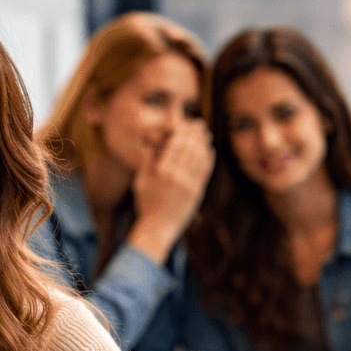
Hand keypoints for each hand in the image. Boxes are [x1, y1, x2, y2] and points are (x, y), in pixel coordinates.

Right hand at [128, 120, 214, 263]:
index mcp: (162, 171)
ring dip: (204, 143)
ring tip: (205, 133)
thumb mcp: (141, 181)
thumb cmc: (146, 204)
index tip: (185, 122)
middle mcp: (177, 176)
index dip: (182, 130)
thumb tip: (154, 142)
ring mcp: (189, 184)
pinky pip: (205, 170)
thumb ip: (148, 161)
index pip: (176, 143)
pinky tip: (209, 150)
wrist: (158, 228)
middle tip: (199, 123)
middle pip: (190, 147)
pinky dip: (209, 158)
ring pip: (200, 157)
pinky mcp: (197, 192)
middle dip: (195, 133)